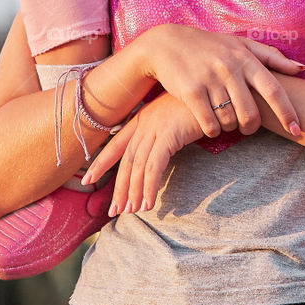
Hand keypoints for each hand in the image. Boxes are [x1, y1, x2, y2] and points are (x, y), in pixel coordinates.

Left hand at [81, 91, 204, 214]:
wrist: (216, 93)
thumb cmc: (199, 106)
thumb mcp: (174, 117)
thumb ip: (161, 132)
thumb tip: (156, 153)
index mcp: (143, 117)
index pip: (116, 143)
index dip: (102, 162)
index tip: (88, 180)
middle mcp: (145, 122)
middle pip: (126, 159)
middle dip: (118, 187)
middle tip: (114, 210)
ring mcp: (156, 127)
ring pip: (137, 166)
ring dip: (134, 191)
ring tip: (132, 211)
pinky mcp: (170, 134)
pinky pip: (154, 166)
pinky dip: (149, 187)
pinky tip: (148, 203)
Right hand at [139, 24, 304, 138]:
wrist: (166, 43)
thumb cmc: (209, 45)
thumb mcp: (240, 43)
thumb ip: (271, 56)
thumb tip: (302, 69)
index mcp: (245, 58)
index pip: (274, 90)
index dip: (287, 113)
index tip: (297, 130)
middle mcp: (229, 68)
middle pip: (251, 114)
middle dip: (251, 127)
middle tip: (246, 127)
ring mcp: (209, 80)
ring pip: (230, 121)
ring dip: (230, 128)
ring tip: (225, 120)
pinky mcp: (191, 92)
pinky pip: (210, 125)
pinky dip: (213, 130)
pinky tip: (210, 124)